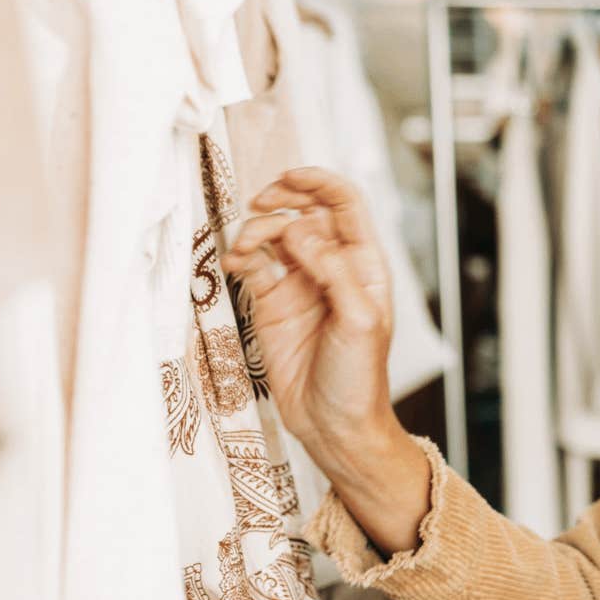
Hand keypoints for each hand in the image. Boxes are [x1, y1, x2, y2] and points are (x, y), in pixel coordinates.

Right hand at [222, 168, 394, 455]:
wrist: (334, 422)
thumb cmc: (359, 377)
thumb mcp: (359, 321)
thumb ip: (333, 271)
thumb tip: (302, 231)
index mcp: (364, 265)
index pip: (346, 206)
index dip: (320, 183)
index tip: (290, 177)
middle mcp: (333, 266)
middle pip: (307, 211)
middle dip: (283, 199)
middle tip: (261, 203)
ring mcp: (301, 283)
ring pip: (275, 235)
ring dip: (257, 230)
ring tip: (245, 248)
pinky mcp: (272, 302)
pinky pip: (253, 265)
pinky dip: (240, 256)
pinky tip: (235, 263)